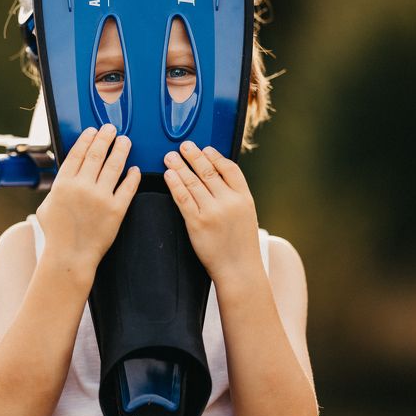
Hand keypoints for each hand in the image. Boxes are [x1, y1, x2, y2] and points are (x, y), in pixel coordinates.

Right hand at [36, 124, 140, 273]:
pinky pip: (127, 187)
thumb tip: (64, 176)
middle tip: (112, 129)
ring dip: (121, 150)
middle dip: (105, 137)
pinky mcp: (116, 210)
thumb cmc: (57, 234)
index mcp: (63, 184)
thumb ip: (56, 188)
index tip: (93, 131)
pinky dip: (132, 176)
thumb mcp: (46, 206)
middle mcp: (82, 187)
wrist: (70, 256)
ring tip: (125, 141)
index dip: (87, 138)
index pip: (77, 153)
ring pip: (114, 166)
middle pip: (96, 154)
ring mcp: (100, 198)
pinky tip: (135, 169)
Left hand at [163, 141, 263, 284]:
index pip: (229, 168)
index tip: (205, 149)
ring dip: (180, 166)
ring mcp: (212, 212)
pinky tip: (169, 175)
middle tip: (184, 146)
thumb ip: (234, 196)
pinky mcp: (197, 223)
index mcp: (244, 197)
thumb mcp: (246, 215)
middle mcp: (229, 201)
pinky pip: (183, 198)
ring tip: (170, 156)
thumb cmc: (241, 245)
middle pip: (208, 171)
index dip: (216, 156)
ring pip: (193, 182)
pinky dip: (174, 184)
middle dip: (194, 156)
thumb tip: (219, 178)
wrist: (239, 269)